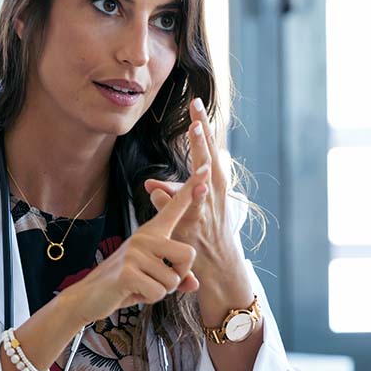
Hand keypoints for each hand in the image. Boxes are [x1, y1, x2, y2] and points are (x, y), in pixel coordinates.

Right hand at [59, 164, 208, 324]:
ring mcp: (135, 251)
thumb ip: (178, 278)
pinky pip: (158, 292)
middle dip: (178, 276)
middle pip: (188, 255)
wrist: (89, 296)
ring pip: (173, 279)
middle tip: (156, 280)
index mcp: (153, 232)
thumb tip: (195, 284)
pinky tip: (132, 292)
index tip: (205, 167)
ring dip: (161, 291)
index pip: (176, 206)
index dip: (191, 188)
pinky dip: (149, 299)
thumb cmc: (126, 284)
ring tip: (140, 285)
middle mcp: (145, 236)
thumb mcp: (154, 278)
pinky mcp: (128, 271)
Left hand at [142, 97, 241, 290]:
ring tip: (197, 133)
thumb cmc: (204, 235)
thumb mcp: (189, 211)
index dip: (201, 127)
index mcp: (214, 183)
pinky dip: (187, 194)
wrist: (220, 268)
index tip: (195, 102)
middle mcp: (215, 191)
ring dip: (201, 154)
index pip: (207, 149)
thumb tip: (150, 185)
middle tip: (197, 109)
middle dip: (203, 131)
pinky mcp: (199, 224)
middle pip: (209, 155)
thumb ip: (170, 195)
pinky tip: (183, 184)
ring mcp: (208, 206)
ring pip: (205, 175)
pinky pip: (191, 206)